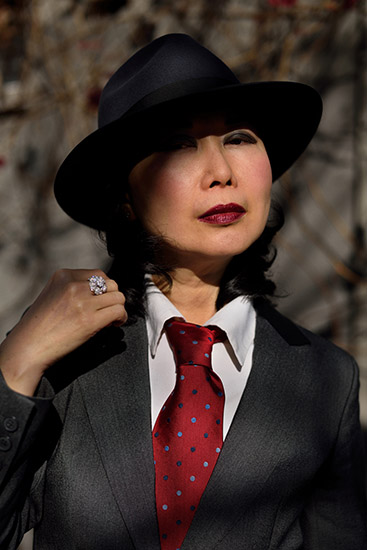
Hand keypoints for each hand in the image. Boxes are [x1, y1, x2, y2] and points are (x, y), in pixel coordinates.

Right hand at [0, 269, 126, 394]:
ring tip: (111, 319)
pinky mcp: (89, 320)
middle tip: (107, 311)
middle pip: (111, 284)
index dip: (103, 289)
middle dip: (112, 298)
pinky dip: (121, 318)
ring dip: (118, 308)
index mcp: (63, 276)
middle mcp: (74, 285)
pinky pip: (118, 311)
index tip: (100, 301)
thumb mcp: (52, 295)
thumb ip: (72, 289)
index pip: (98, 274)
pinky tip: (113, 325)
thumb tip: (99, 292)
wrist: (28, 347)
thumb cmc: (39, 326)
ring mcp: (82, 301)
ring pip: (118, 297)